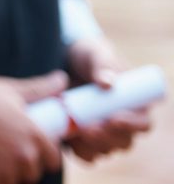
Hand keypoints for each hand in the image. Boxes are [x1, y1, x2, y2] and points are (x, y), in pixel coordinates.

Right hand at [0, 71, 66, 183]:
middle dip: (23, 164)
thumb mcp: (9, 89)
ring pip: (15, 181)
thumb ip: (41, 89)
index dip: (42, 154)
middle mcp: (23, 156)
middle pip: (33, 173)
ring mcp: (4, 171)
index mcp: (34, 135)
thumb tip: (62, 79)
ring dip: (6, 173)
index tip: (26, 146)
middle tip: (2, 148)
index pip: (53, 159)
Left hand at [64, 36, 154, 161]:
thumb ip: (102, 65)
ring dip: (91, 145)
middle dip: (107, 138)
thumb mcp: (96, 54)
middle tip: (88, 128)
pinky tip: (67, 139)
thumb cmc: (89, 56)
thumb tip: (108, 84)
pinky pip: (86, 154)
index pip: (143, 124)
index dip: (131, 125)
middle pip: (123, 142)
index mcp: (135, 105)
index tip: (113, 117)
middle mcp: (123, 124)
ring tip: (74, 129)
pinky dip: (77, 150)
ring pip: (105, 150)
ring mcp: (103, 132)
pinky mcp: (84, 138)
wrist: (65, 60)